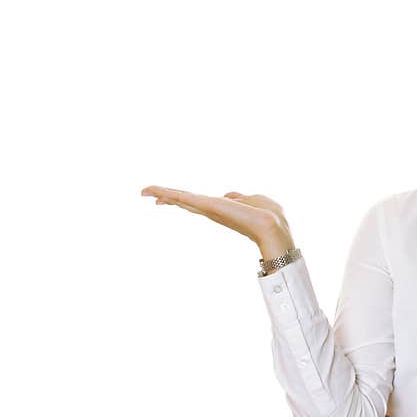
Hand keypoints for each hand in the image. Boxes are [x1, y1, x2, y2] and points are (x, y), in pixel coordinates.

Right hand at [140, 186, 290, 245]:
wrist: (271, 226)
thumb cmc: (268, 215)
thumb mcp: (254, 201)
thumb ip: (240, 198)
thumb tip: (230, 196)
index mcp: (222, 209)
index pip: (198, 203)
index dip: (182, 199)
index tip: (166, 199)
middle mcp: (212, 211)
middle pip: (185, 201)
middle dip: (167, 196)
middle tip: (147, 193)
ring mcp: (208, 209)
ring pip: (181, 199)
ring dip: (163, 192)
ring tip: (145, 190)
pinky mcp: (206, 206)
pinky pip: (183, 197)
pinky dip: (167, 192)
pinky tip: (153, 191)